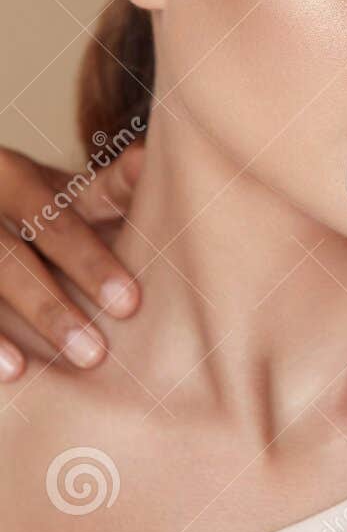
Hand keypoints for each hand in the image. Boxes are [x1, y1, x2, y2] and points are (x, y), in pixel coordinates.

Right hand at [0, 143, 143, 378]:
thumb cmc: (34, 206)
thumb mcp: (63, 190)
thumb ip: (109, 186)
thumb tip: (147, 160)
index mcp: (11, 176)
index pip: (54, 222)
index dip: (89, 262)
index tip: (129, 303)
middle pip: (9, 259)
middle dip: (51, 308)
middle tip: (95, 354)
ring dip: (11, 328)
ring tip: (43, 367)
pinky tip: (11, 371)